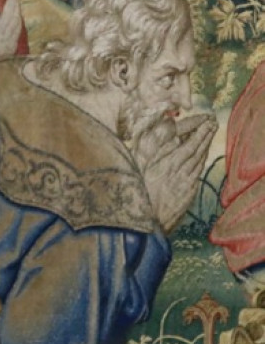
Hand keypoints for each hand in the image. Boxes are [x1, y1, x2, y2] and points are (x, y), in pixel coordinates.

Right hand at [0, 0, 22, 62]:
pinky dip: (19, 23)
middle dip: (16, 5)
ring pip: (18, 25)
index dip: (11, 3)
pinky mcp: (13, 47)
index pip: (7, 14)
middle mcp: (6, 37)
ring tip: (17, 4)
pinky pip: (18, 32)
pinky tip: (18, 17)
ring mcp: (10, 43)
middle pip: (14, 18)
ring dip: (18, 13)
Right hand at [139, 113, 217, 232]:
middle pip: (193, 147)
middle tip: (211, 121)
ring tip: (210, 131)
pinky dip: (201, 160)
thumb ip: (141, 150)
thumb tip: (149, 135)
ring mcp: (183, 180)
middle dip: (203, 133)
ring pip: (197, 158)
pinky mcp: (187, 192)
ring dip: (205, 144)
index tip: (202, 119)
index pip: (182, 141)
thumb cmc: (133, 195)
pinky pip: (197, 171)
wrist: (143, 224)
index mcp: (160, 161)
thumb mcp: (132, 168)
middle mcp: (174, 168)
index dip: (194, 129)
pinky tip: (202, 155)